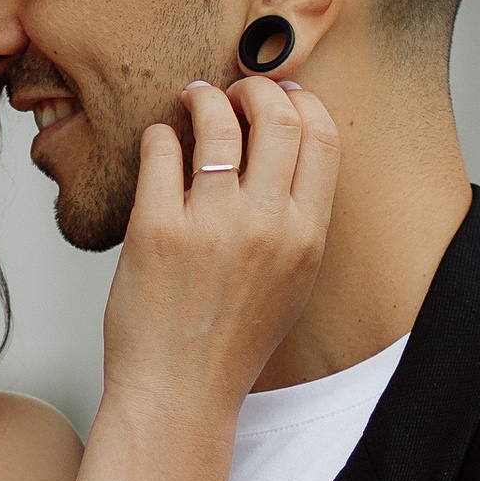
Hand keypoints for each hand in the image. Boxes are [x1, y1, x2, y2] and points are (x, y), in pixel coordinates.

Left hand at [100, 72, 338, 421]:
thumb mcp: (291, 282)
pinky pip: (162, 149)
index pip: (323, 136)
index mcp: (306, 237)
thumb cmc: (230, 341)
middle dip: (255, 88)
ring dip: (205, 98)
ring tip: (193, 99)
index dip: (301, 102)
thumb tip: (286, 148)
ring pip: (217, 122)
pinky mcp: (156, 228)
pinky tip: (160, 143)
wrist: (179, 392)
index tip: (280, 96)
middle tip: (233, 92)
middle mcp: (265, 225)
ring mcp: (210, 225)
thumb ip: (296, 219)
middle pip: (277, 116)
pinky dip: (161, 134)